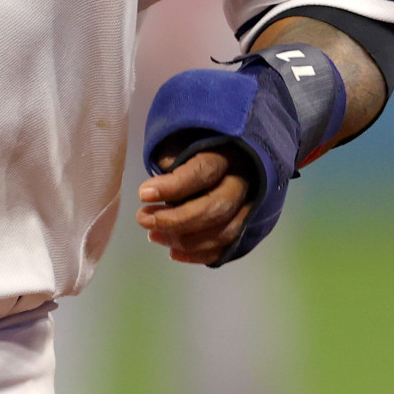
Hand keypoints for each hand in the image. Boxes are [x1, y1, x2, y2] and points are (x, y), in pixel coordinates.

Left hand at [135, 146, 250, 264]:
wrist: (232, 154)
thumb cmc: (198, 145)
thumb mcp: (184, 138)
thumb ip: (173, 154)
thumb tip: (161, 180)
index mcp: (229, 153)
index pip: (203, 171)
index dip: (173, 186)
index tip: (143, 194)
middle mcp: (244, 182)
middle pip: (216, 208)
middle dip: (176, 219)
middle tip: (143, 219)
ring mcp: (250, 207)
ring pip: (223, 232)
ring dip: (185, 240)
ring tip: (153, 235)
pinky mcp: (247, 228)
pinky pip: (226, 248)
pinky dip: (199, 255)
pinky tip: (173, 252)